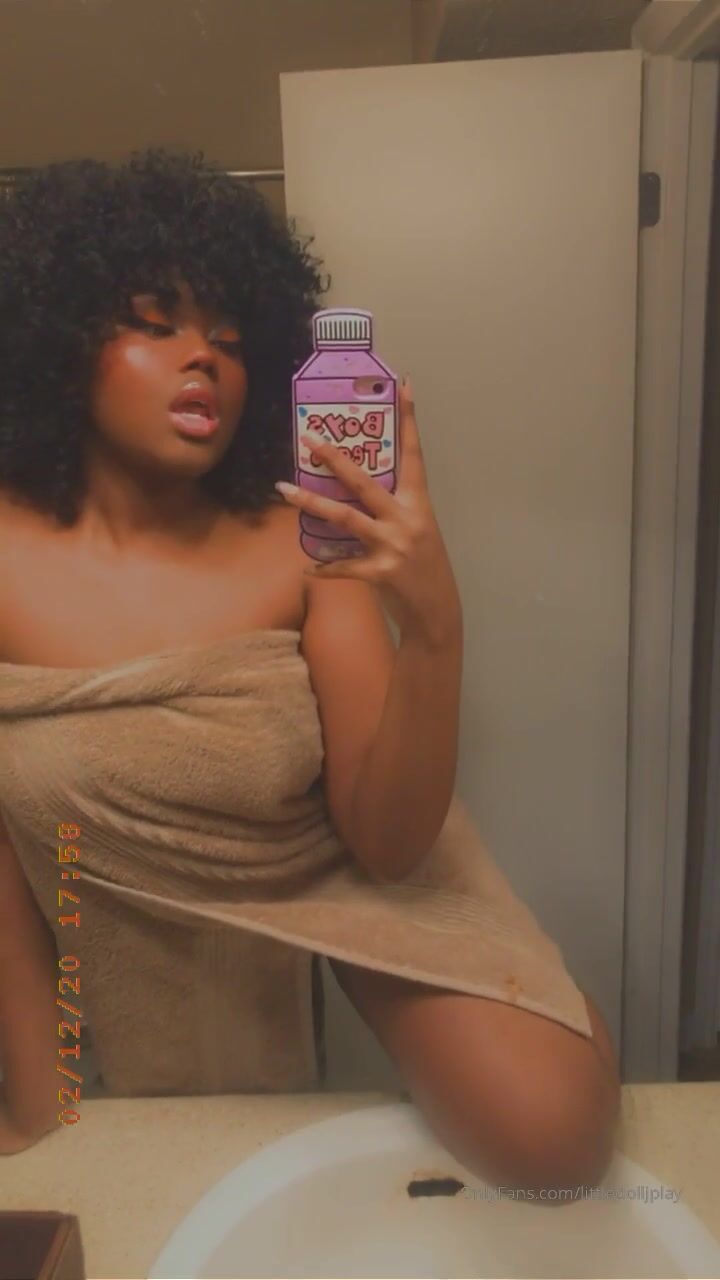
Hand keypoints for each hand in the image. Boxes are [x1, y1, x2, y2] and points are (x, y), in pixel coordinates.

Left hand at [275, 376, 461, 644]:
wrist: (437, 611)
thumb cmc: (424, 567)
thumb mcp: (417, 531)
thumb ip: (392, 510)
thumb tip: (357, 491)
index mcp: (418, 504)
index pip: (413, 455)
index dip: (409, 420)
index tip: (404, 386)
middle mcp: (406, 520)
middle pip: (364, 482)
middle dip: (334, 459)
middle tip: (309, 439)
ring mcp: (393, 546)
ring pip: (344, 518)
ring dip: (311, 503)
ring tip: (284, 489)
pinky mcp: (380, 573)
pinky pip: (343, 566)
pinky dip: (324, 568)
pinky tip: (307, 568)